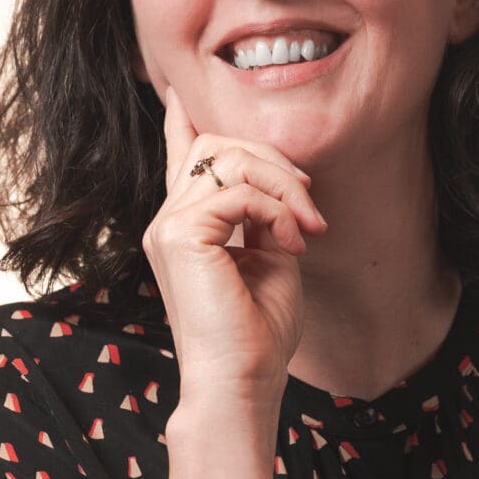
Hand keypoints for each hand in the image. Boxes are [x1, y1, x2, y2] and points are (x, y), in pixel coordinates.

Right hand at [144, 81, 328, 410]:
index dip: (181, 123)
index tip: (179, 95)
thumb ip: (265, 217)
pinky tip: (291, 244)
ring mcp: (168, 227)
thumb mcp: (271, 260)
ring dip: (282, 186)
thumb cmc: (258, 336)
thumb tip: (281, 183)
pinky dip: (274, 210)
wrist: (241, 383)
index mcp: (185, 228)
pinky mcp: (180, 236)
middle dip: (272, 161)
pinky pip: (236, 191)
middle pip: (215, 146)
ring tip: (305, 230)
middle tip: (310, 208)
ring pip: (228, 160)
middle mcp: (168, 221)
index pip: (179, 160)